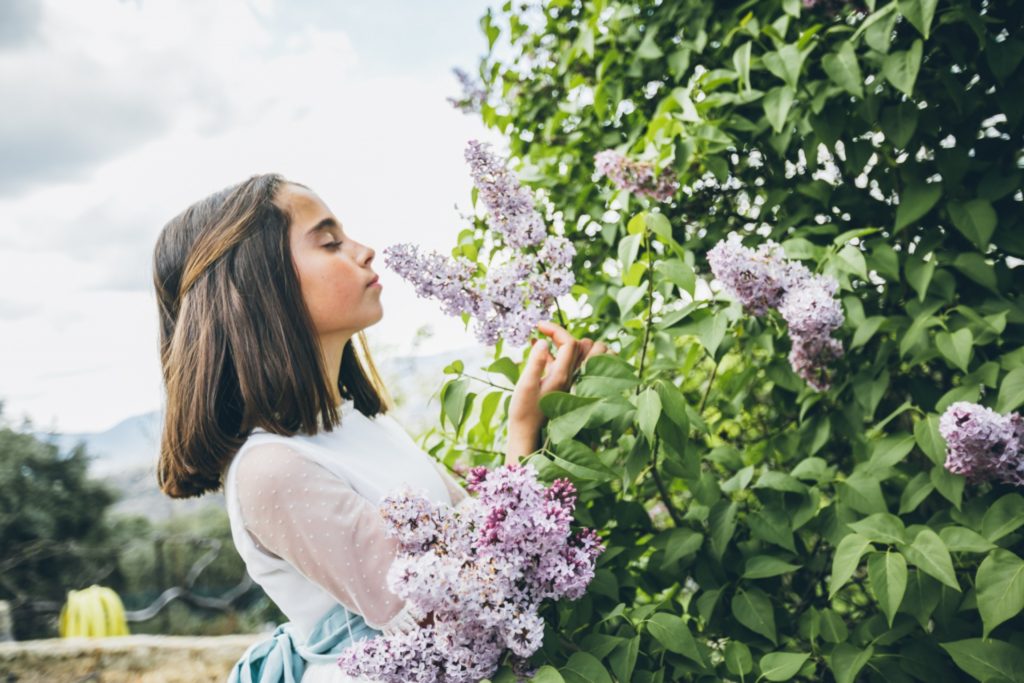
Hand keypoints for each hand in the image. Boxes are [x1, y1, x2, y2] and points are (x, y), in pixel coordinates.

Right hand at [507, 320, 614, 458]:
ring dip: (563, 343)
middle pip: (581, 347)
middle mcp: (570, 377)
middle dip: (564, 334)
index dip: (555, 329)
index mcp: (562, 375)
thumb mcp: (525, 386)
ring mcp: (567, 382)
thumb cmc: (523, 412)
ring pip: (576, 355)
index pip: (569, 343)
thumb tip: (542, 341)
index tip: (537, 325)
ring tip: (543, 337)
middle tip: (543, 331)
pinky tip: (537, 348)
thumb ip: (535, 362)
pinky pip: (564, 363)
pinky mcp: (559, 385)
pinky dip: (554, 353)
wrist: (527, 435)